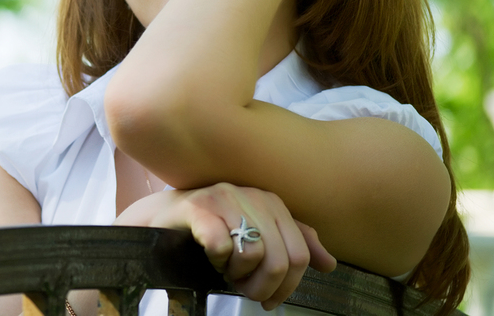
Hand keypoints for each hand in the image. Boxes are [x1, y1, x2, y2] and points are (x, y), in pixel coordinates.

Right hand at [116, 183, 335, 309]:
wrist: (164, 219)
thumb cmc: (213, 230)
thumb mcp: (257, 236)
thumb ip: (293, 244)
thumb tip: (329, 264)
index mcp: (272, 202)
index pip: (299, 256)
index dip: (286, 287)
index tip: (267, 298)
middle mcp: (252, 195)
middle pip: (281, 260)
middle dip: (263, 287)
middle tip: (244, 291)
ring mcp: (224, 197)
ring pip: (255, 254)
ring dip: (238, 274)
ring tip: (225, 270)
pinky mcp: (198, 207)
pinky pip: (222, 246)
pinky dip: (217, 260)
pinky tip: (209, 256)